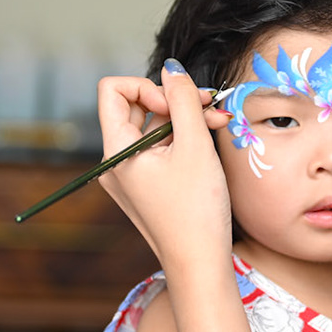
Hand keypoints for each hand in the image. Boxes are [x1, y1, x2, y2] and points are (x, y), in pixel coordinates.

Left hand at [96, 64, 234, 276]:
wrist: (199, 263)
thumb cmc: (196, 210)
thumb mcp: (194, 145)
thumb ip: (184, 100)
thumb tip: (172, 68)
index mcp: (116, 150)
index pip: (113, 90)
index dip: (147, 86)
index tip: (175, 105)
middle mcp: (115, 161)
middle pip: (135, 107)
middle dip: (173, 100)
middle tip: (209, 103)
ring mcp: (128, 175)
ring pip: (152, 127)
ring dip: (183, 118)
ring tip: (218, 121)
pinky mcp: (144, 185)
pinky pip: (157, 149)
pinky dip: (181, 139)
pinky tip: (210, 137)